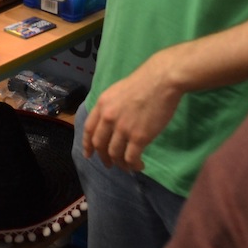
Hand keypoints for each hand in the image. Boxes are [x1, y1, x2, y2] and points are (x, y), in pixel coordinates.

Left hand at [82, 49, 183, 170]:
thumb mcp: (117, 91)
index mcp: (102, 105)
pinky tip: (139, 165)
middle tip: (109, 164)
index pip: (89, 129)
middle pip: (99, 144)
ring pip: (114, 154)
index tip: (89, 154)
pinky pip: (130, 158)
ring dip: (120, 164)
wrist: (161, 80)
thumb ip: (111, 107)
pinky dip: (133, 165)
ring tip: (127, 166)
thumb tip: (111, 122)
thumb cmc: (144, 82)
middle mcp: (108, 118)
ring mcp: (123, 128)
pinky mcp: (139, 137)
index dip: (87, 144)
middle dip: (103, 157)